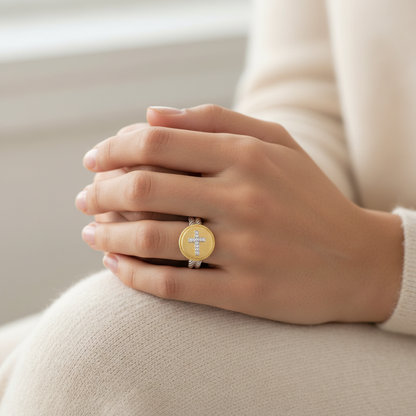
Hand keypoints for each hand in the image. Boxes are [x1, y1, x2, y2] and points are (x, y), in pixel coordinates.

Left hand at [76, 105, 402, 324]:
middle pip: (143, 187)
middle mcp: (245, 197)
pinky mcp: (246, 292)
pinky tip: (115, 269)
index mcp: (248, 154)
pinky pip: (173, 284)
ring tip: (91, 234)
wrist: (359, 261)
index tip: (94, 161)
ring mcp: (246, 247)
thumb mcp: (277, 143)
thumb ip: (215, 121)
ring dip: (108, 235)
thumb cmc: (310, 198)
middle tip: (84, 200)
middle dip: (99, 192)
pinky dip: (133, 277)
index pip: (156, 141)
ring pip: (151, 239)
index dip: (113, 149)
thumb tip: (150, 115)